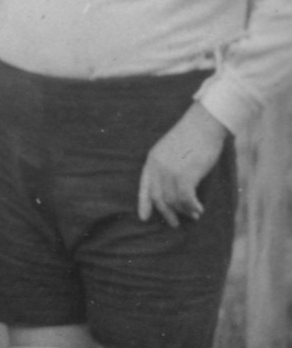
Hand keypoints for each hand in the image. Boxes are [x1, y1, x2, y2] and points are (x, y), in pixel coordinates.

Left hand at [138, 103, 229, 227]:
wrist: (204, 124)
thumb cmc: (192, 136)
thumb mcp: (172, 149)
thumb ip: (168, 165)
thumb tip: (174, 186)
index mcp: (152, 160)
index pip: (144, 186)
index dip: (143, 203)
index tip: (143, 217)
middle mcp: (158, 167)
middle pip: (158, 197)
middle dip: (166, 212)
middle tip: (175, 224)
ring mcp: (170, 171)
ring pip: (173, 200)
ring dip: (183, 210)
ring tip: (193, 215)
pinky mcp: (186, 174)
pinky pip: (185, 198)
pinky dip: (192, 206)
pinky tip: (198, 210)